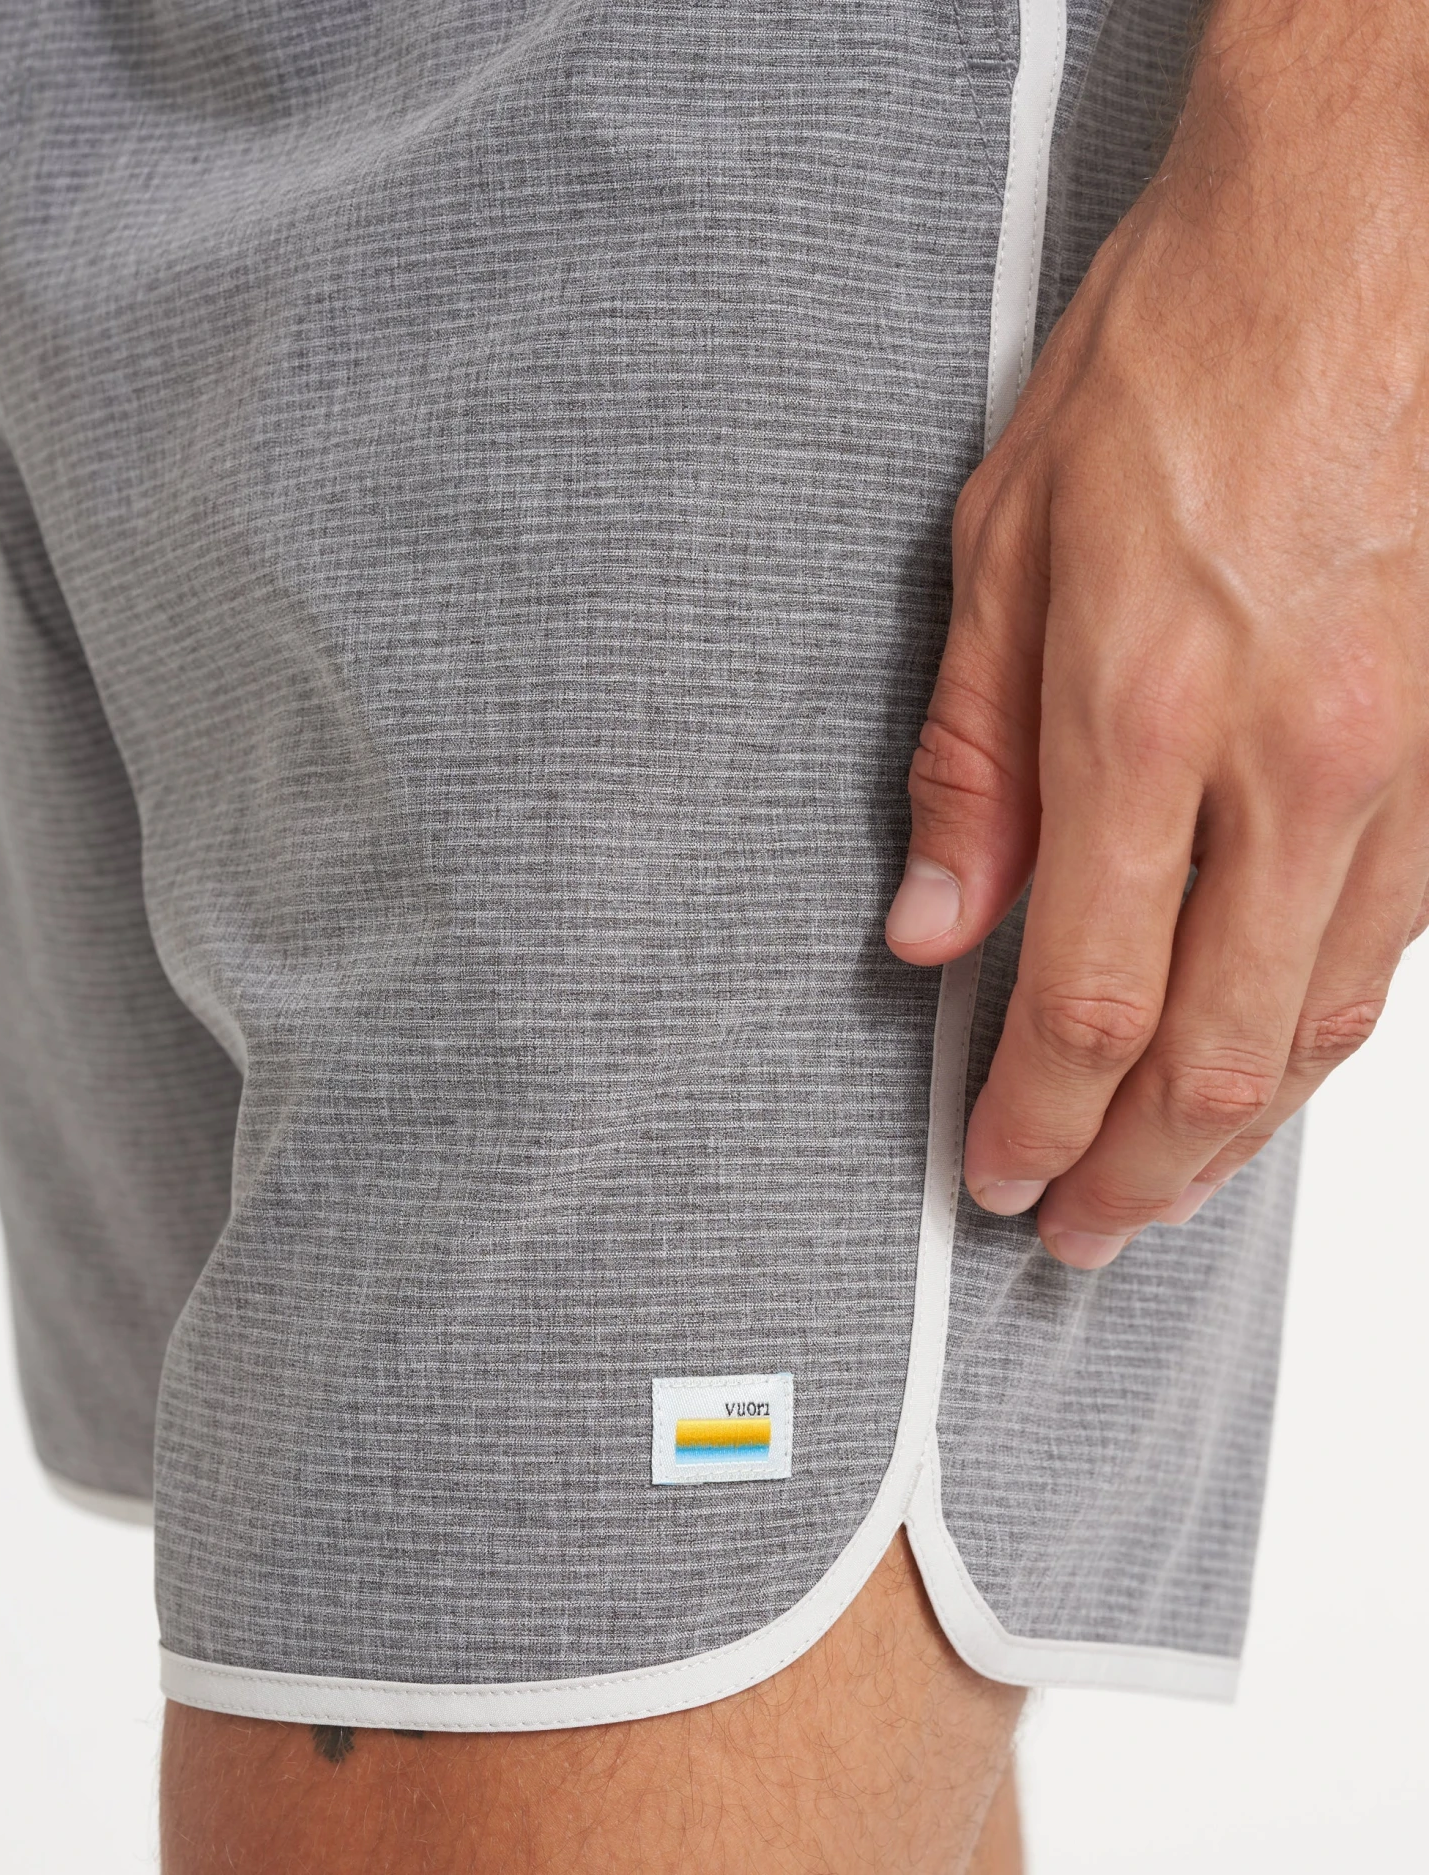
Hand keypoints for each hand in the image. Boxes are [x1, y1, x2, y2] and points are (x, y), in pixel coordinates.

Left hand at [886, 0, 1428, 1268]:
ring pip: (1324, 1024)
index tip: (998, 1174)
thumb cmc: (1180, 364)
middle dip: (1136, 1171)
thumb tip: (936, 926)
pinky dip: (1319, 1036)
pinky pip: (1392, 946)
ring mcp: (1403, 765)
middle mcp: (1296, 764)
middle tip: (1077, 1231)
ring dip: (1235, 1133)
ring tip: (1161, 1184)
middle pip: (1219, 1056)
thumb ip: (971, 764)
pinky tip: (1271, 1070)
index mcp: (1150, 713)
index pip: (1090, 998)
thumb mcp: (1005, 546)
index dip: (1038, 1119)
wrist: (1362, 239)